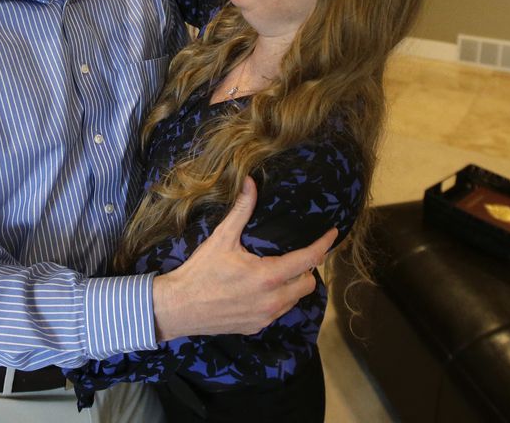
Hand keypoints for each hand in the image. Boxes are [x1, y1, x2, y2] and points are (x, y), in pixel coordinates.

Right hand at [150, 177, 337, 340]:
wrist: (178, 308)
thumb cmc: (200, 272)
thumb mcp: (222, 238)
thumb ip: (242, 210)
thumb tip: (251, 182)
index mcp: (268, 275)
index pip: (309, 260)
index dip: (323, 245)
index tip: (332, 234)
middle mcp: (272, 300)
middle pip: (308, 283)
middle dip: (307, 268)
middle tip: (294, 254)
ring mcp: (265, 317)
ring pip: (295, 300)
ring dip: (293, 285)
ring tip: (279, 270)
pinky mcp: (256, 327)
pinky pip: (279, 312)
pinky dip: (279, 299)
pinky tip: (263, 289)